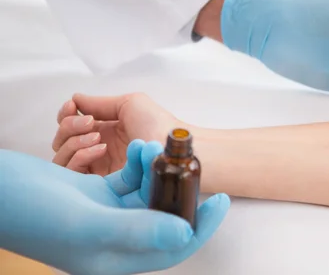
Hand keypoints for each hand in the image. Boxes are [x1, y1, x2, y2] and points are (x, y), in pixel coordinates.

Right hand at [0, 141, 229, 274]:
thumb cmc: (32, 213)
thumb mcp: (87, 222)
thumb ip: (137, 231)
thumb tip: (183, 234)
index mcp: (115, 258)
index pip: (171, 248)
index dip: (199, 228)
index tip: (220, 202)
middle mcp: (115, 239)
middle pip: (162, 217)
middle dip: (173, 189)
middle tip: (183, 164)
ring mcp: (106, 216)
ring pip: (147, 193)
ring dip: (153, 169)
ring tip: (149, 146)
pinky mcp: (97, 194)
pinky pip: (129, 178)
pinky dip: (136, 162)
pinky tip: (138, 148)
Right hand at [52, 93, 179, 175]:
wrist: (172, 148)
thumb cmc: (159, 124)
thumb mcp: (129, 105)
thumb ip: (100, 103)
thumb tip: (75, 98)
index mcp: (104, 129)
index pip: (69, 124)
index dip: (66, 115)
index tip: (72, 106)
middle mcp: (97, 148)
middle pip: (61, 140)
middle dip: (68, 127)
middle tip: (90, 123)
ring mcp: (97, 167)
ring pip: (62, 158)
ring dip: (73, 142)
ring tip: (98, 137)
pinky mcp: (99, 184)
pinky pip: (73, 173)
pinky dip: (79, 158)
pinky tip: (99, 149)